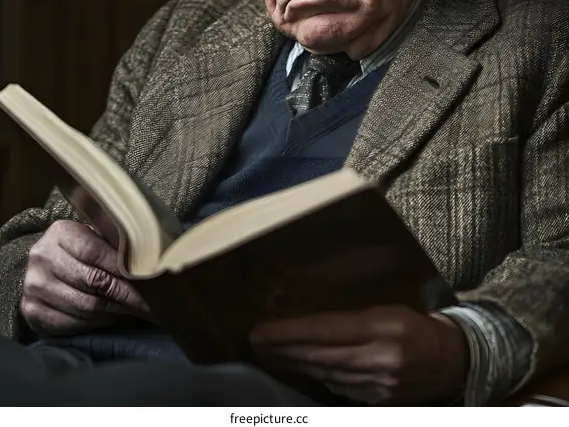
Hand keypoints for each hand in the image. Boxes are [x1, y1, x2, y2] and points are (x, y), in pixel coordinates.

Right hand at [21, 220, 148, 336]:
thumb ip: (114, 243)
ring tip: (133, 310)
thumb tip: (150, 258)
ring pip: (85, 306)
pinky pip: (72, 323)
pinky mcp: (32, 310)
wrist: (45, 266)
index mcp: (59, 232)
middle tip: (148, 302)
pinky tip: (111, 317)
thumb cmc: (80, 249)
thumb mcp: (94, 237)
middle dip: (125, 293)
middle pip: (92, 281)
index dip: (121, 267)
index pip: (94, 252)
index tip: (145, 278)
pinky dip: (96, 323)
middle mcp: (42, 257)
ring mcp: (33, 286)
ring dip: (114, 311)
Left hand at [250, 305, 468, 404]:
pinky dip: (316, 377)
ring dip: (294, 365)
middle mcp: (380, 358)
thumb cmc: (417, 324)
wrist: (453, 361)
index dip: (289, 333)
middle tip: (255, 343)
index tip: (261, 331)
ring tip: (270, 355)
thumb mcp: (388, 307)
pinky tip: (300, 369)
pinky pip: (339, 389)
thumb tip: (311, 322)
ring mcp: (379, 386)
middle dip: (283, 350)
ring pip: (325, 375)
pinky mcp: (379, 402)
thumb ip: (354, 317)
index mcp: (383, 327)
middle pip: (319, 356)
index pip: (325, 330)